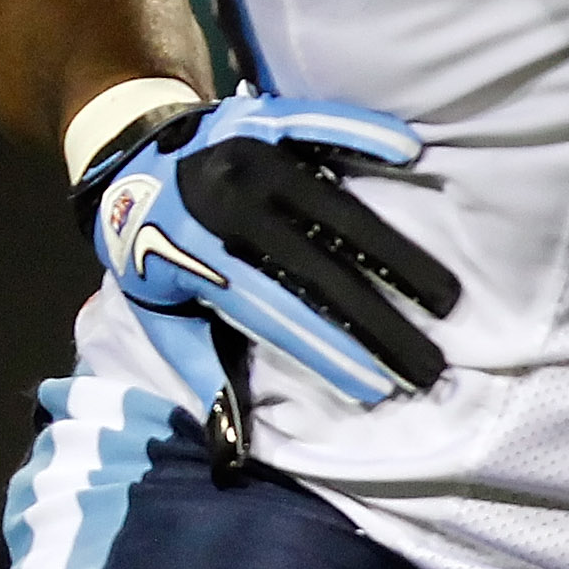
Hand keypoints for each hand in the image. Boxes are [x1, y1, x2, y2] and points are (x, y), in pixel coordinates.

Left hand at [75, 96, 461, 407]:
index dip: (327, 350)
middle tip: (432, 364)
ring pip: (333, 208)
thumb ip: (200, 373)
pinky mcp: (262, 116)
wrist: (124, 150)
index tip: (380, 386)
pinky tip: (410, 154)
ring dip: (393, 252)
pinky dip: (360, 134)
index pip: (273, 312)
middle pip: (314, 271)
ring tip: (444, 297)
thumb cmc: (150, 246)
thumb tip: (229, 453)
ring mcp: (244, 154)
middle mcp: (221, 204)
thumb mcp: (158, 313)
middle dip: (376, 322)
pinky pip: (318, 124)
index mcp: (193, 255)